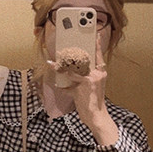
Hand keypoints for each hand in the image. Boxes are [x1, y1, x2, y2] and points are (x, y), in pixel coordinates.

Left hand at [48, 30, 118, 145]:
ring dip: (61, 65)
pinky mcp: (86, 82)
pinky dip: (60, 75)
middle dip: (72, 53)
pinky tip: (54, 75)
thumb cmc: (90, 103)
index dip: (96, 45)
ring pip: (74, 66)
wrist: (96, 116)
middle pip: (84, 58)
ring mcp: (93, 77)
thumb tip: (64, 78)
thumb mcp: (87, 89)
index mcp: (100, 73)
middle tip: (62, 48)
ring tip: (51, 63)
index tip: (94, 34)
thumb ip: (78, 80)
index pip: (99, 56)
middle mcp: (98, 73)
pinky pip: (70, 76)